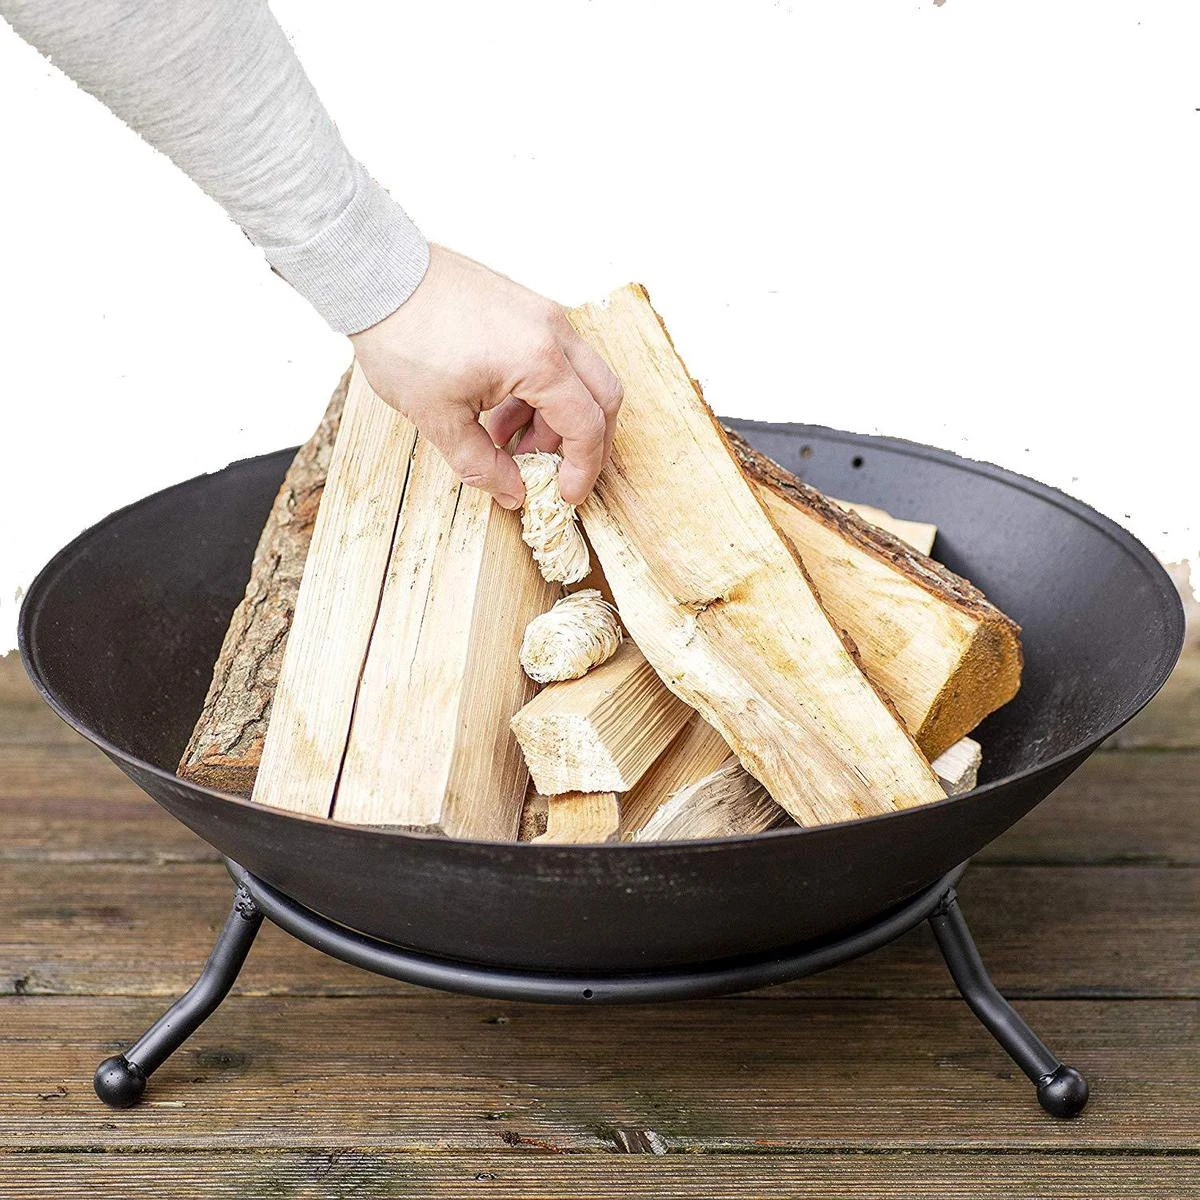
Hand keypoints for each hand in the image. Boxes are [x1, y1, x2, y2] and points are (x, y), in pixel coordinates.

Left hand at [349, 246, 621, 507]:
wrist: (378, 274)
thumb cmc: (403, 337)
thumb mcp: (438, 418)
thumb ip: (482, 464)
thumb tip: (512, 493)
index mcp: (539, 360)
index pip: (586, 426)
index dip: (581, 469)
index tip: (565, 495)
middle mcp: (552, 331)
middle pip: (602, 396)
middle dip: (587, 442)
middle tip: (559, 473)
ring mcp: (541, 313)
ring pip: (577, 376)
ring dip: (555, 418)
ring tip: (507, 442)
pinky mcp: (524, 307)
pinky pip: (553, 356)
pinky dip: (540, 391)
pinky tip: (500, 412)